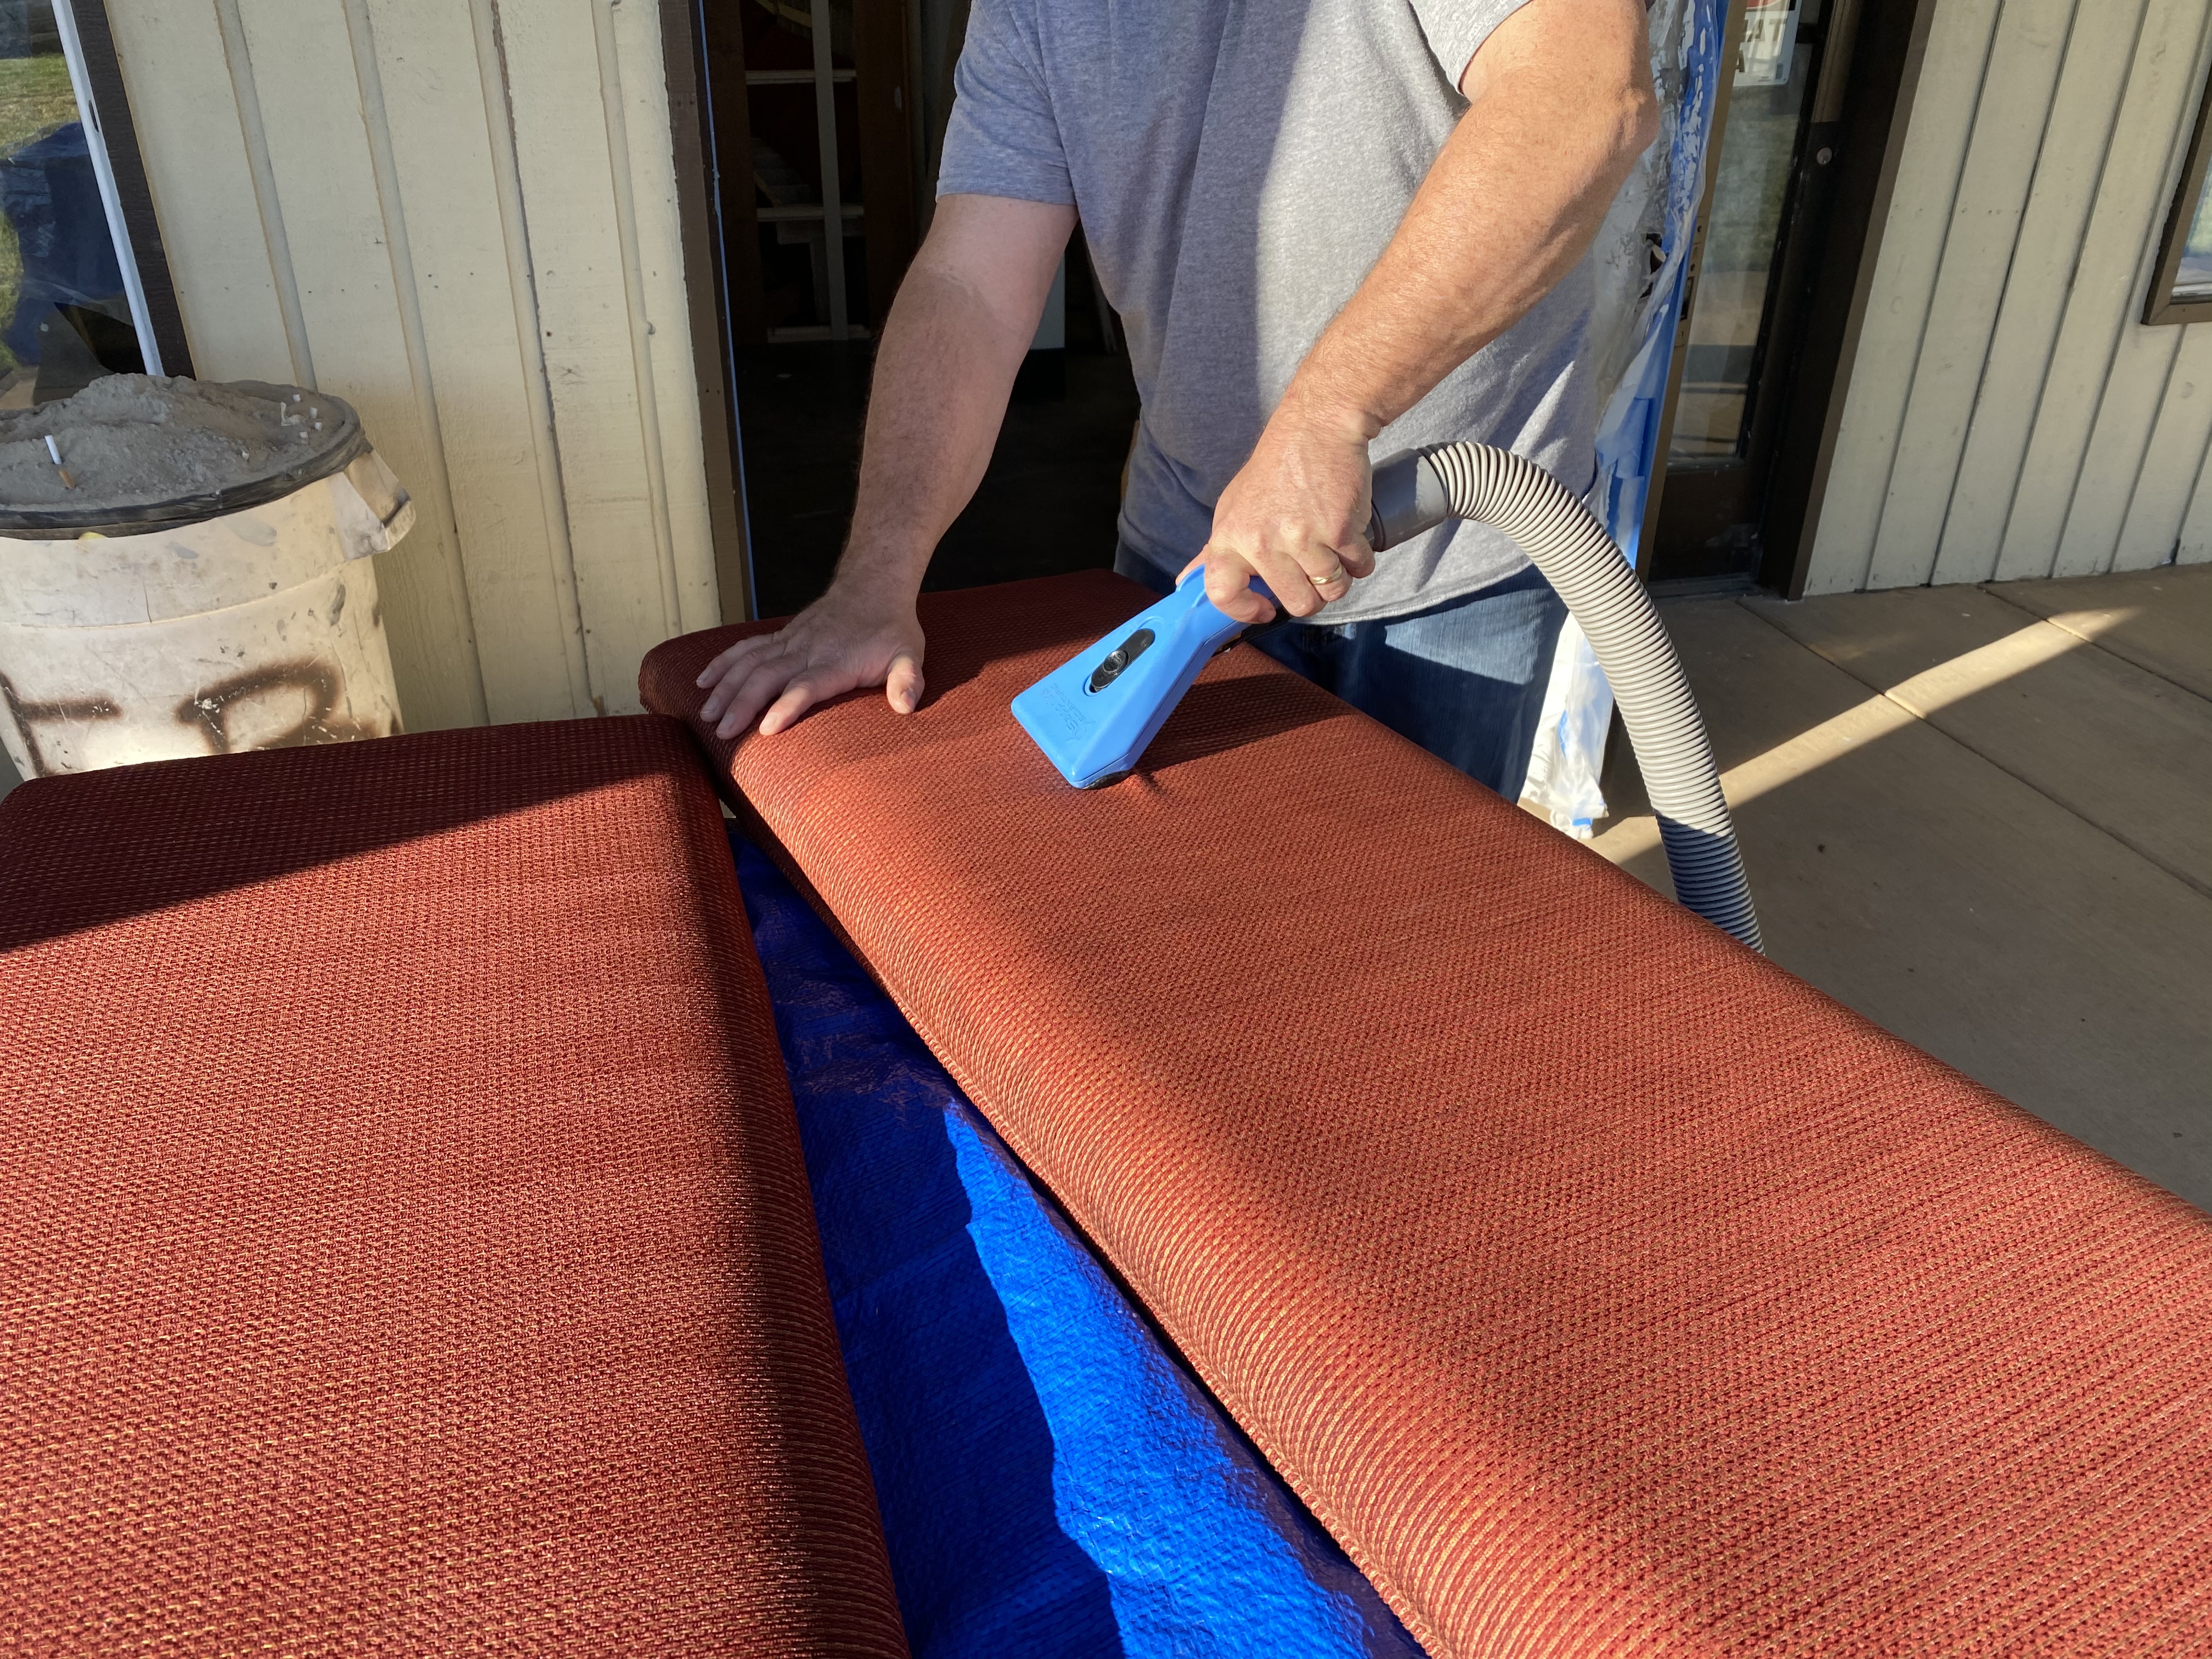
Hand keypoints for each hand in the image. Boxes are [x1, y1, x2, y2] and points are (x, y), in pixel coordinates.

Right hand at [695, 578, 925, 739]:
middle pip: (768, 676)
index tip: (767, 728)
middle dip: (742, 704)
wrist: (873, 585)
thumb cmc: (891, 628)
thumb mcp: (910, 654)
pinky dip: (722, 663)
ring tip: (705, 715)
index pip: (807, 686)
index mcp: (836, 662)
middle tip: (722, 732)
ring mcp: (790, 642)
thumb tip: (907, 706)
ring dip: (725, 688)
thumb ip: (907, 680)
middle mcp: (807, 651)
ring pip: (750, 662)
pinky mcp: (781, 636)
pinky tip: (702, 681)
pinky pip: (746, 648)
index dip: (787, 706)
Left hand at [1181, 401, 1377, 624]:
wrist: (1317, 428)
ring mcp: (1302, 538)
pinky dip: (1360, 560)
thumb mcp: (1233, 506)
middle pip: (1297, 604)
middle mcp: (1263, 542)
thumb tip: (1188, 583)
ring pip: (1331, 591)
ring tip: (1333, 551)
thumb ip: (1215, 551)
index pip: (1222, 593)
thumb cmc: (1275, 469)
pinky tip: (1350, 537)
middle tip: (1313, 572)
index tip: (1264, 609)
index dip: (1244, 611)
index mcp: (1230, 537)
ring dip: (1338, 578)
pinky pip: (1358, 568)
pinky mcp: (1339, 531)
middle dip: (1312, 595)